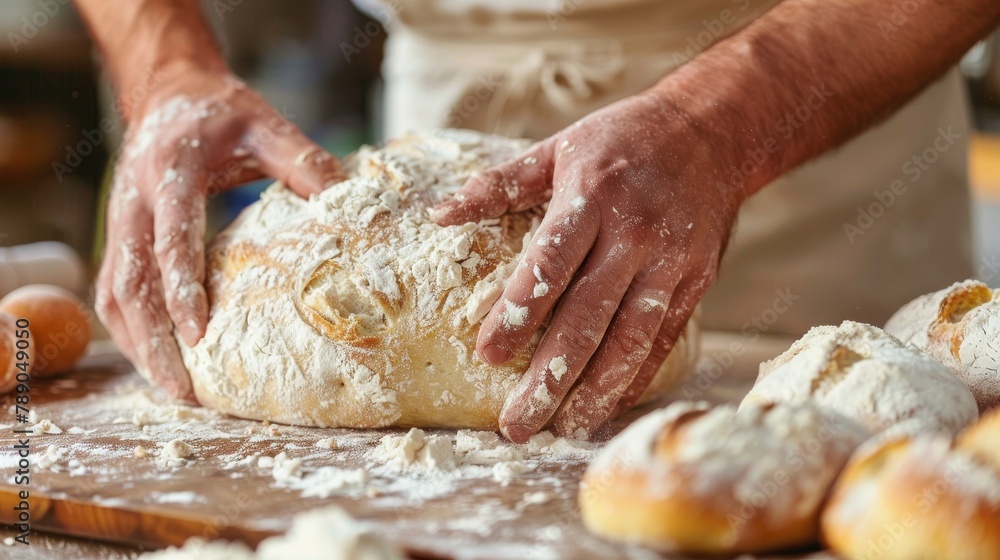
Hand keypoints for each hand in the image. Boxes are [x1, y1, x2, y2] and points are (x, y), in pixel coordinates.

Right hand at [95, 62, 342, 400]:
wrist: (171, 91)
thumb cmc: (223, 112)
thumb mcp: (266, 125)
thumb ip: (303, 160)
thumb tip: (347, 201)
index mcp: (172, 171)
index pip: (171, 239)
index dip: (181, 290)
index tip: (198, 336)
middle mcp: (135, 199)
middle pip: (132, 282)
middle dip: (152, 341)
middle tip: (181, 391)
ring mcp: (120, 219)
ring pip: (115, 292)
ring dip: (137, 344)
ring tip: (171, 390)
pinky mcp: (120, 234)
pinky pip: (113, 288)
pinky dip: (129, 328)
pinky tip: (154, 359)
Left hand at [433, 92, 743, 441]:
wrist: (711, 131)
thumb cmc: (621, 140)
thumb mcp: (558, 148)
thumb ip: (500, 184)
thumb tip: (439, 214)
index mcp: (592, 196)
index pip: (550, 263)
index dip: (518, 312)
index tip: (487, 356)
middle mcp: (633, 234)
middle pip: (588, 316)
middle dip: (550, 377)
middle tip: (517, 424)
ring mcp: (669, 262)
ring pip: (630, 338)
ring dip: (596, 391)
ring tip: (564, 430)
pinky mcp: (695, 281)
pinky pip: (662, 338)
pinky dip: (636, 376)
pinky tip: (609, 406)